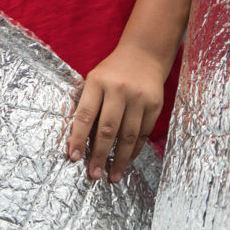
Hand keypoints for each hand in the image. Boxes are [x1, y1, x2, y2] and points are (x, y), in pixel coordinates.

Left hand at [67, 44, 166, 183]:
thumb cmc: (112, 71)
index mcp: (98, 82)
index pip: (85, 115)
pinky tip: (127, 161)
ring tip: (112, 176)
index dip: (78, 138)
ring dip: (119, 159)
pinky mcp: (154, 104)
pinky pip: (143, 133)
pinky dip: (135, 150)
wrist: (144, 54)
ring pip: (128, 135)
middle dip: (100, 155)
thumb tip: (77, 140)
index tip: (74, 158)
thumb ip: (87, 104)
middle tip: (93, 174)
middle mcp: (119, 90)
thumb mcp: (94, 79)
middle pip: (108, 129)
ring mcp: (139, 98)